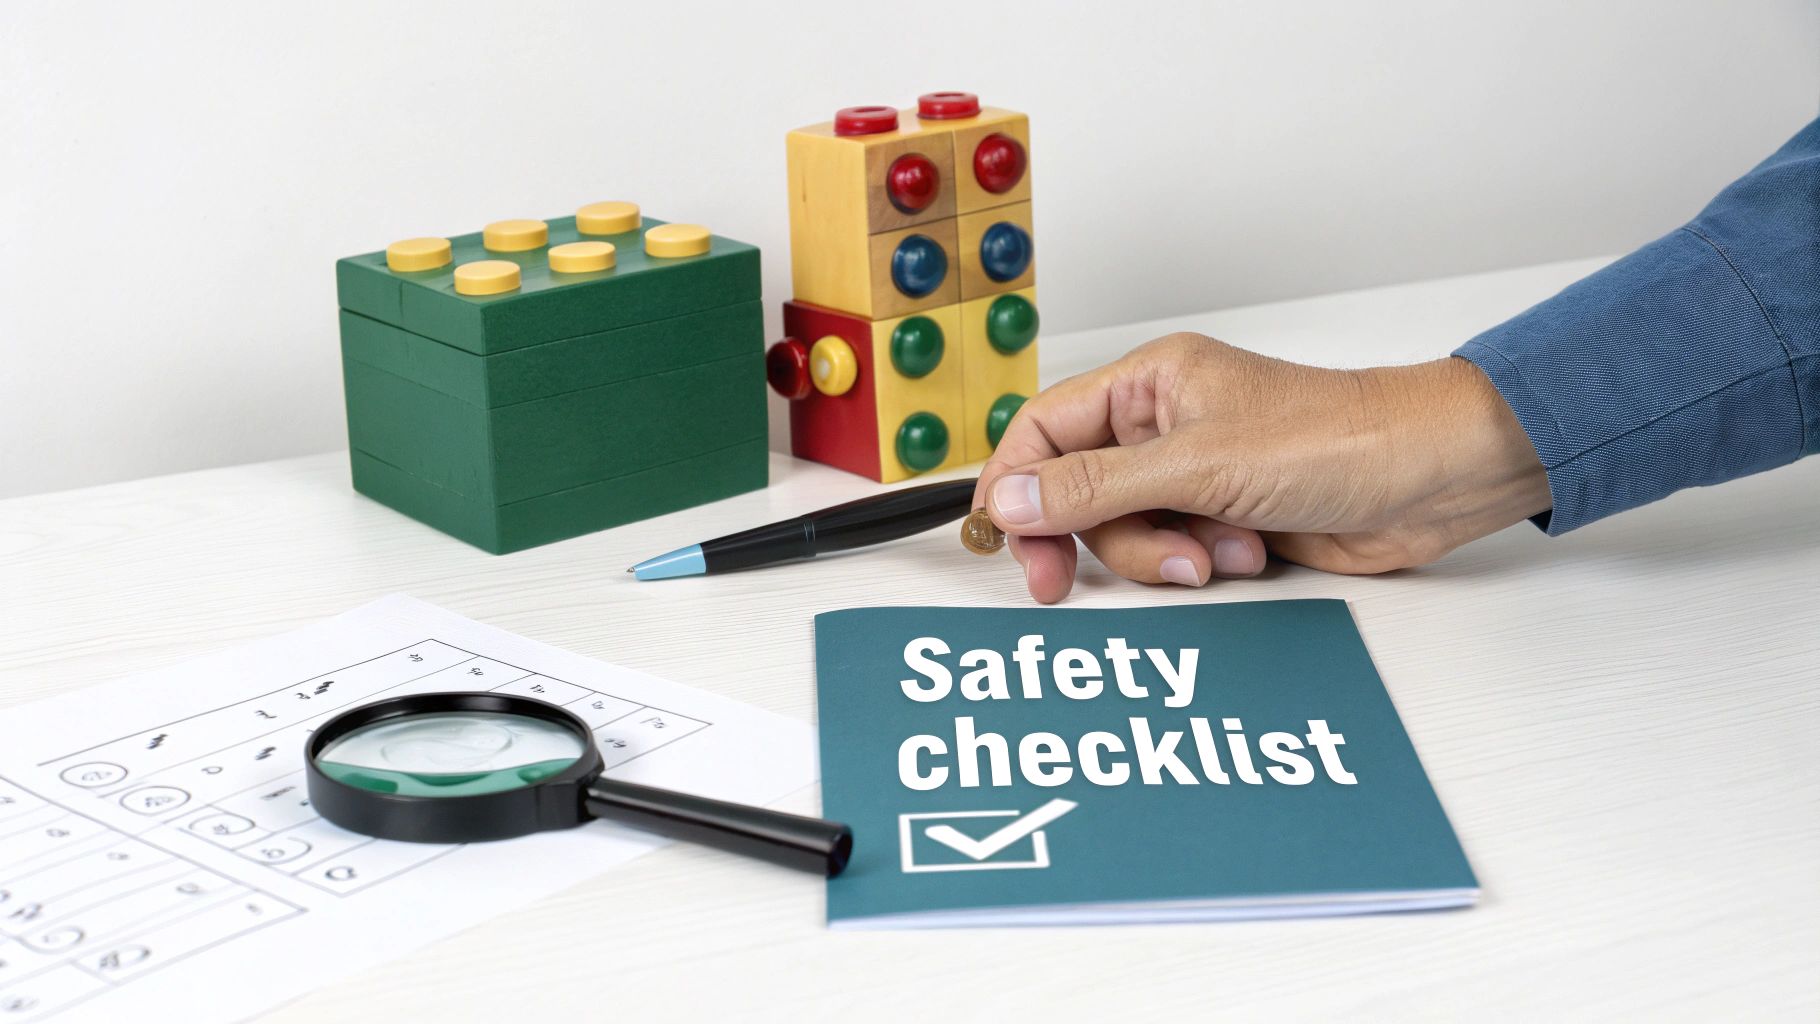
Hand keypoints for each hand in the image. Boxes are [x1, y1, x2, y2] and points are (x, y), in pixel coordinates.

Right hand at [972, 333, 1550, 602]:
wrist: (1430, 479)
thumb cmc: (1338, 438)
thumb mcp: (1197, 465)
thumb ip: (1095, 486)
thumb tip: (1012, 497)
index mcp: (1150, 384)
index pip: (1045, 429)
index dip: (1017, 483)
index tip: (1006, 536)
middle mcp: (1166, 425)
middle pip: (1078, 494)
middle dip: (1094, 538)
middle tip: (1064, 583)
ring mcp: (1197, 475)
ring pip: (1128, 533)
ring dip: (1164, 555)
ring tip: (1218, 551)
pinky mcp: (1227, 519)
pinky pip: (1176, 554)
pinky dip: (1204, 564)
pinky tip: (1248, 551)